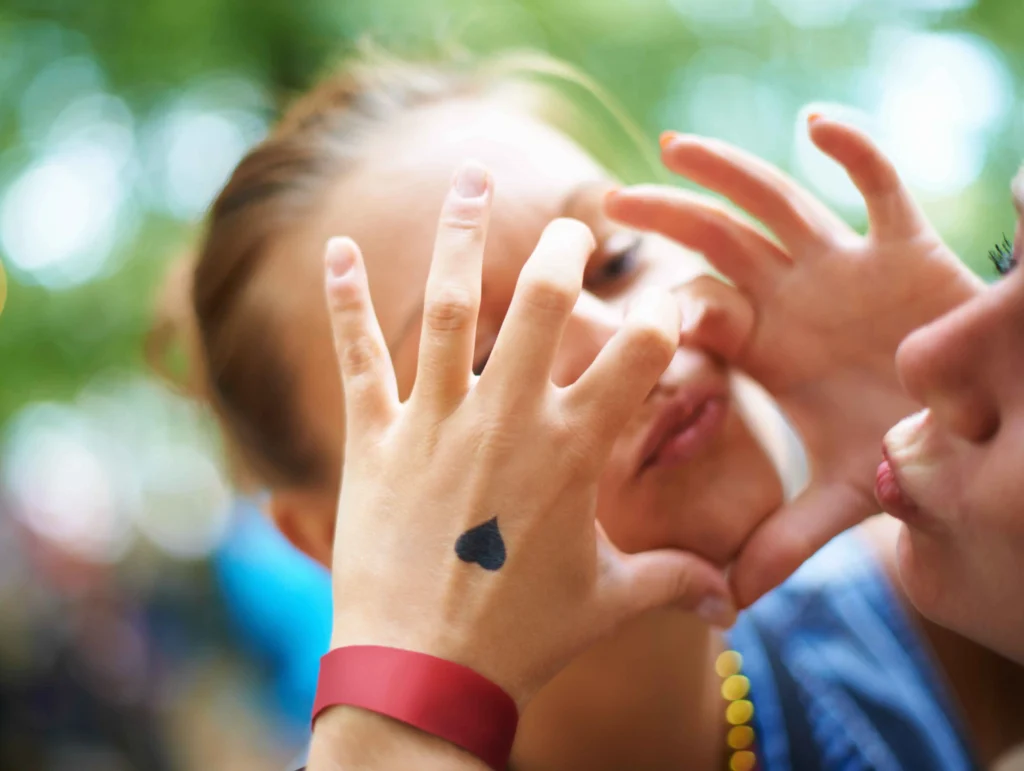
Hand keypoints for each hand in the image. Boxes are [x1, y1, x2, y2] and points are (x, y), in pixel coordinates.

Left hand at [323, 162, 734, 710]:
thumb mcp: (608, 603)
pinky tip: (341, 249)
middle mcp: (507, 420)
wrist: (423, 674)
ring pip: (453, 310)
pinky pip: (360, 357)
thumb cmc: (523, 638)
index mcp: (573, 453)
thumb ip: (673, 583)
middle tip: (573, 227)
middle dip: (565, 253)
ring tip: (472, 177)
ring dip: (463, 236)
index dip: (663, 317)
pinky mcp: (375, 439)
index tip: (671, 295)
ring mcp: (436, 423)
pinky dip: (349, 301)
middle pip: (547, 307)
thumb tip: (733, 601)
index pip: (638, 357)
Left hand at [606, 116, 982, 606]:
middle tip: (609, 204)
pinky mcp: (905, 246)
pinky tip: (816, 124)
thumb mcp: (840, 495)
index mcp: (767, 349)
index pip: (702, 316)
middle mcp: (794, 299)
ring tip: (672, 147)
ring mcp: (844, 267)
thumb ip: (785, 539)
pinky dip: (855, 150)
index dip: (670, 311)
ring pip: (777, 204)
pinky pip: (879, 185)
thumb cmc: (899, 448)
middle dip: (671, 222)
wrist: (970, 424)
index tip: (629, 309)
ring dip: (728, 172)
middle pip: (719, 246)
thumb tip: (728, 602)